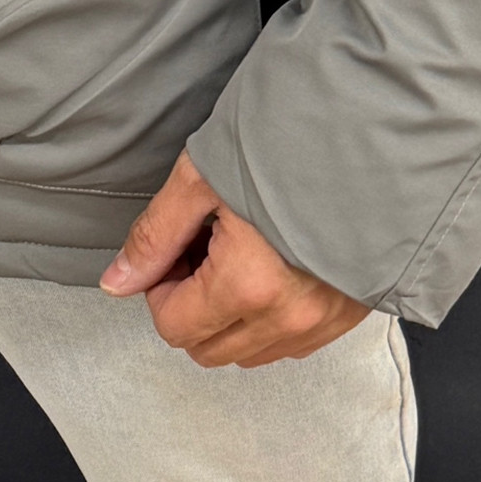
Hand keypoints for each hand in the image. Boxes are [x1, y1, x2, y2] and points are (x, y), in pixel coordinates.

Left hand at [99, 150, 368, 367]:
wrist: (363, 130)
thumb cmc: (284, 141)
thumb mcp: (202, 176)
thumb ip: (154, 236)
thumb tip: (117, 282)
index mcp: (249, 285)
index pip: (173, 327)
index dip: (161, 285)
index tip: (178, 244)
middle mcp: (289, 316)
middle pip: (207, 348)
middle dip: (191, 303)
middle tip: (204, 244)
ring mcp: (322, 322)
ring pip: (247, 351)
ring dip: (229, 313)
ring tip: (240, 250)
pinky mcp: (346, 316)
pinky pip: (288, 343)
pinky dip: (268, 315)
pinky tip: (272, 263)